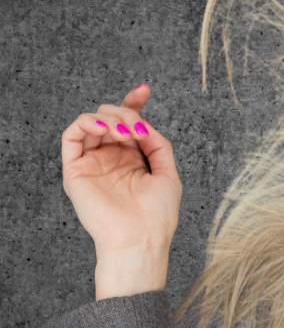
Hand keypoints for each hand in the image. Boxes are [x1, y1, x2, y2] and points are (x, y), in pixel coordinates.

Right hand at [60, 83, 182, 298]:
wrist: (140, 238)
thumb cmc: (157, 214)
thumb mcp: (168, 172)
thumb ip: (157, 144)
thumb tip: (144, 123)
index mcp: (133, 158)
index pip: (128, 123)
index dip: (133, 103)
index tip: (144, 90)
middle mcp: (111, 158)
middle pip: (110, 118)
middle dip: (125, 113)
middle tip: (136, 128)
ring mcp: (92, 163)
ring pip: (90, 123)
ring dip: (108, 118)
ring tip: (122, 132)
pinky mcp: (75, 170)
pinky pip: (71, 137)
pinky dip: (85, 124)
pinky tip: (103, 129)